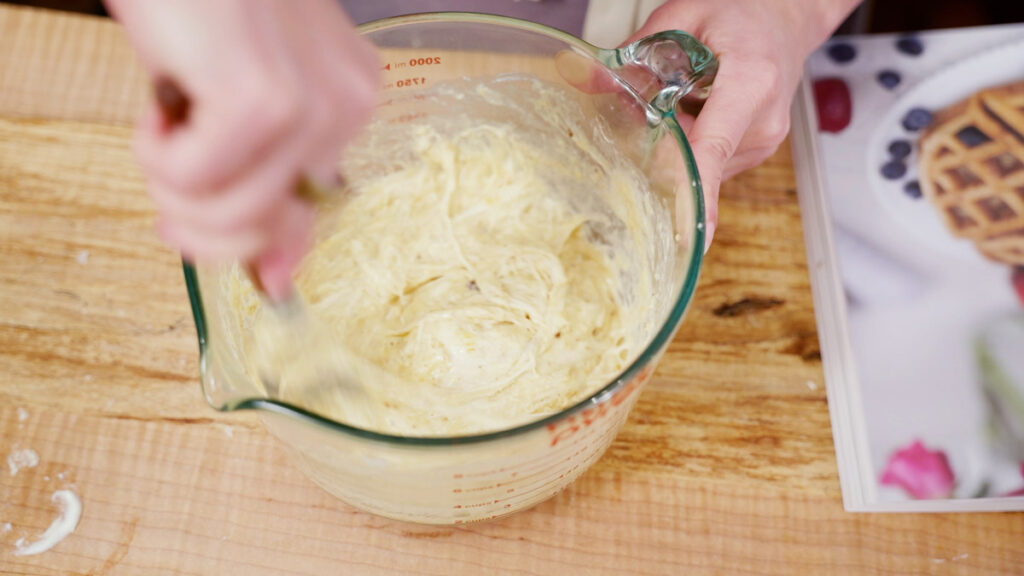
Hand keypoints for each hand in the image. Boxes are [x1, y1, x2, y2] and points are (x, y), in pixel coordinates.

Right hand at [106, 0, 378, 299]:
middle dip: (194, 215)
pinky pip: (196, 182)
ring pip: (229, 219)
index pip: (309, 217)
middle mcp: (348, 107)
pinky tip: (162, 94)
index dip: (246, 241)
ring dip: (169, 181)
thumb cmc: (199, 4)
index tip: (195, 224)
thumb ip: (264, 183)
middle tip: (166, 153)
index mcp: (349, 104)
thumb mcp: (233, 97)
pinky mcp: (266, 99)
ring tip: (164, 115)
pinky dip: (155, 152)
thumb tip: (273, 279)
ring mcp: (315, 105)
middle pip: (264, 232)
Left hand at [630, 0, 859, 247]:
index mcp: (751, 83)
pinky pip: (708, 159)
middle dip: (659, 143)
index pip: (713, 149)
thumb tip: (590, 82)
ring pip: (697, 163)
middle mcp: (762, 122)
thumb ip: (638, 51)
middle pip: (693, 159)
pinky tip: (695, 110)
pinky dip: (692, 141)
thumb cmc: (745, 11)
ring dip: (676, 140)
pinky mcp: (755, 151)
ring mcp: (762, 142)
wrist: (788, 15)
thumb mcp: (685, 14)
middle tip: (647, 104)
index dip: (695, 195)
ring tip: (685, 96)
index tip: (686, 236)